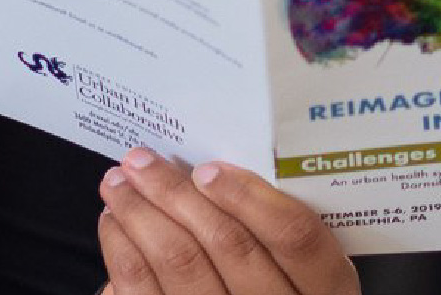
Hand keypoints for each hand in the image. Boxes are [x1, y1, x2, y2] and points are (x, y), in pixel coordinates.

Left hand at [96, 149, 355, 294]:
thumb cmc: (273, 285)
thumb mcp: (299, 265)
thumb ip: (272, 224)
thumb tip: (210, 175)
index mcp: (326, 290)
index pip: (297, 238)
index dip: (253, 198)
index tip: (209, 168)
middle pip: (229, 245)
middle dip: (177, 193)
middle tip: (142, 159)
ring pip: (183, 265)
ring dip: (142, 214)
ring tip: (119, 182)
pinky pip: (145, 294)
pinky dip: (125, 252)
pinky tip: (115, 225)